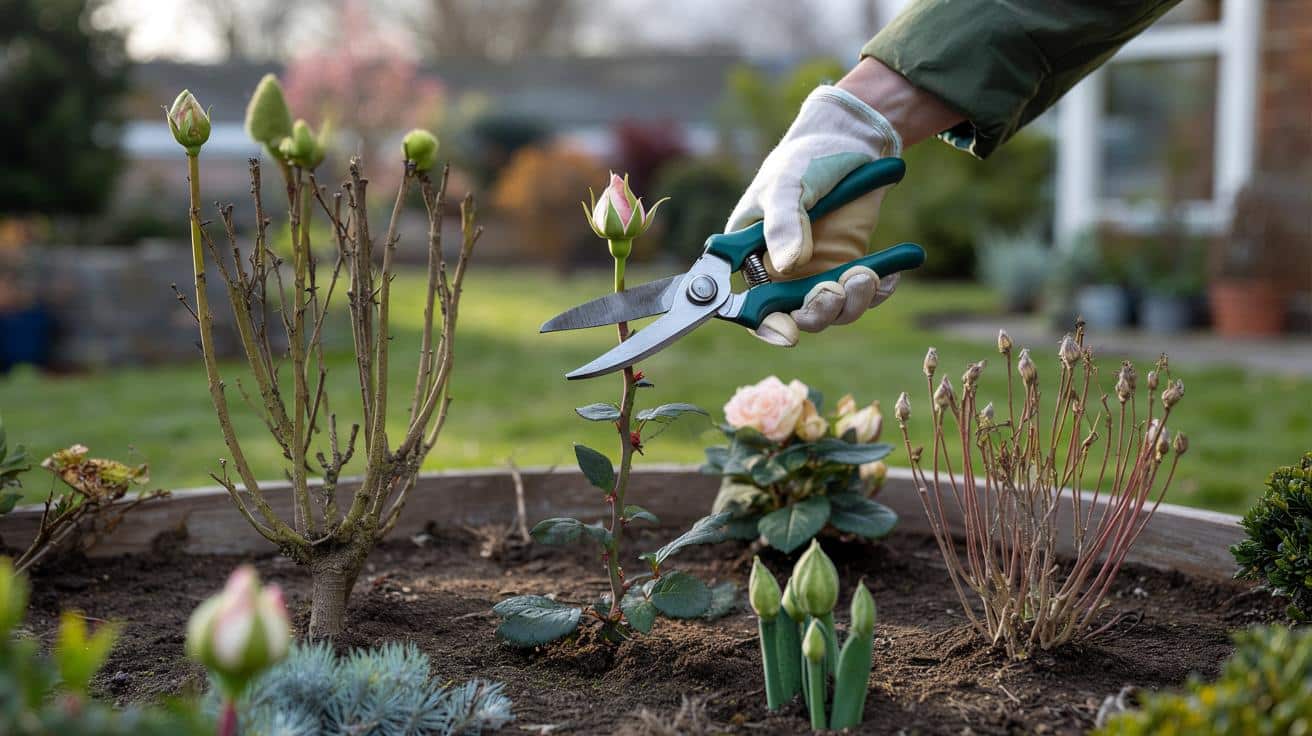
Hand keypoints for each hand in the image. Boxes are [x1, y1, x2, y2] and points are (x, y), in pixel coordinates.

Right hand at [725, 85, 902, 345]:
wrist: (851, 141)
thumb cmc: (806, 157)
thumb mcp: (788, 183)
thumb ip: (785, 222)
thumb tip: (790, 264)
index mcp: (751, 257)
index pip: (749, 305)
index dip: (765, 325)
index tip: (789, 334)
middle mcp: (782, 273)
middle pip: (796, 318)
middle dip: (820, 311)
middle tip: (838, 288)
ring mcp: (818, 274)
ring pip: (834, 312)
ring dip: (853, 301)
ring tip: (868, 273)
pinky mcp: (850, 268)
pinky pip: (865, 297)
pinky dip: (879, 290)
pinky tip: (890, 271)